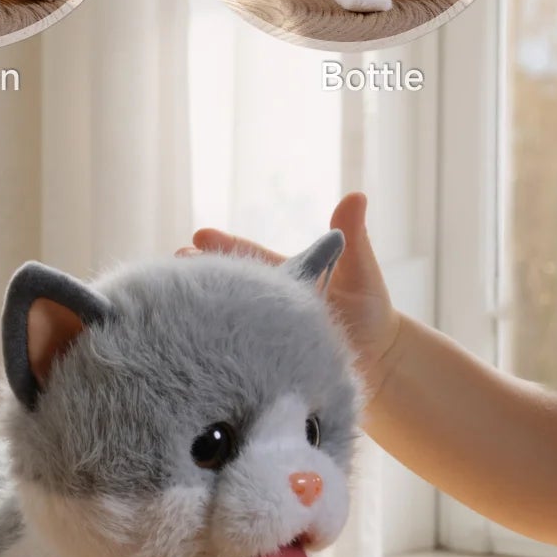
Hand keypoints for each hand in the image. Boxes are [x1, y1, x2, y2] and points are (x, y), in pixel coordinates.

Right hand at [185, 193, 401, 389]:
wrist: (380, 361)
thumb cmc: (369, 311)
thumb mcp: (361, 272)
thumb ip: (354, 237)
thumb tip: (357, 195)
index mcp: (284, 274)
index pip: (249, 256)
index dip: (224, 245)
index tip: (199, 236)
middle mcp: (268, 300)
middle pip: (229, 284)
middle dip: (200, 274)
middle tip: (175, 265)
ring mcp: (265, 330)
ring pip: (229, 316)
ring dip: (203, 309)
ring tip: (176, 303)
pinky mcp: (267, 360)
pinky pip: (241, 351)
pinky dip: (222, 346)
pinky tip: (199, 347)